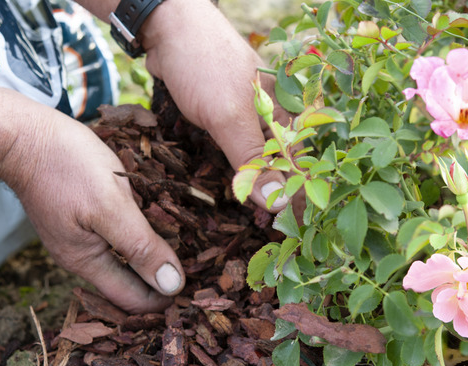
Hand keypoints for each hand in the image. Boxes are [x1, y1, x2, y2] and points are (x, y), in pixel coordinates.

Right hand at [0, 112, 184, 312]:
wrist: (22, 133)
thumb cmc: (67, 165)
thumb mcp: (111, 206)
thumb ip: (140, 247)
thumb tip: (172, 286)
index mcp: (87, 262)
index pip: (133, 300)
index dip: (165, 299)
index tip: (197, 288)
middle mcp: (81, 256)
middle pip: (128, 283)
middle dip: (161, 280)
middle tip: (200, 267)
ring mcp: (78, 235)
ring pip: (123, 259)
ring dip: (151, 256)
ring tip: (187, 245)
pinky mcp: (80, 215)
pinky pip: (115, 236)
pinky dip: (138, 235)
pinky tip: (157, 222)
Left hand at [141, 0, 292, 210]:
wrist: (165, 28)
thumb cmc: (204, 65)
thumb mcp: (229, 117)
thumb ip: (253, 160)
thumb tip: (279, 203)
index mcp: (286, 112)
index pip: (302, 163)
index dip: (301, 196)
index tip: (298, 231)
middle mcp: (272, 115)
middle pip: (282, 165)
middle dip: (278, 197)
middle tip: (273, 234)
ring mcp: (247, 115)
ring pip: (258, 159)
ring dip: (256, 187)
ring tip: (255, 220)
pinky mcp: (224, 117)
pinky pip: (235, 150)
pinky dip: (235, 171)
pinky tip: (233, 190)